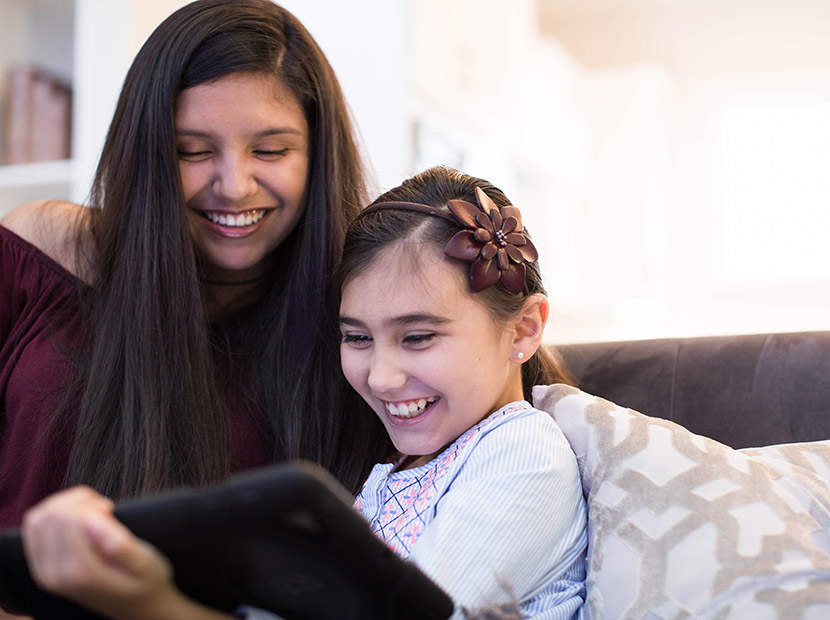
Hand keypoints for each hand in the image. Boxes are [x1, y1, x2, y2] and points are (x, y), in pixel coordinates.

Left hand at [21, 486, 225, 619]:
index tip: (110, 508)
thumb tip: (96, 520)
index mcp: (81, 572)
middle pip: (51, 516)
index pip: (69, 519)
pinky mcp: (42, 568)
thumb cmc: (146, 581)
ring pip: (38, 519)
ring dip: (63, 504)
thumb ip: (121, 545)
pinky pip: (33, 529)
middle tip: (103, 508)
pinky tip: (77, 518)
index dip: (90, 503)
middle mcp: (56, 575)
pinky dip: (52, 514)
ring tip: (90, 511)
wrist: (137, 608)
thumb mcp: (146, 563)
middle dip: (77, 501)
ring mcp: (45, 573)